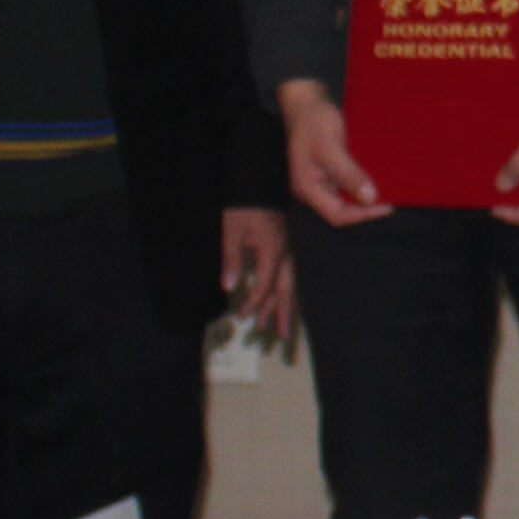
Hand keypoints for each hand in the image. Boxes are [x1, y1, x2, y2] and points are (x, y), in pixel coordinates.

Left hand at [220, 207, 292, 334]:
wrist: (258, 181)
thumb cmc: (243, 205)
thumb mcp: (231, 231)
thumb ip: (231, 259)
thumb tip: (227, 287)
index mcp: (273, 249)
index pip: (266, 283)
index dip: (255, 301)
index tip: (244, 315)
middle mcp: (286, 252)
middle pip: (286, 288)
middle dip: (281, 313)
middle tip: (279, 337)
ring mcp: (290, 248)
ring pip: (290, 282)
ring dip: (284, 304)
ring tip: (279, 326)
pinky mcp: (288, 244)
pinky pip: (291, 273)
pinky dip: (287, 289)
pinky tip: (283, 299)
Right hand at [280, 82, 383, 226]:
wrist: (305, 101)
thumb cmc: (315, 121)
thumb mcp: (331, 147)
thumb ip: (348, 174)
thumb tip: (369, 198)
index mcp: (307, 188)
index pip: (337, 215)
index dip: (363, 215)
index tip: (387, 206)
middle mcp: (310, 189)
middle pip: (339, 211)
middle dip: (364, 209)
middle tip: (390, 201)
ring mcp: (317, 180)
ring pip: (342, 200)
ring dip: (363, 198)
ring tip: (386, 192)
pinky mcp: (324, 171)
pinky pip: (343, 186)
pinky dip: (359, 186)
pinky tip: (374, 180)